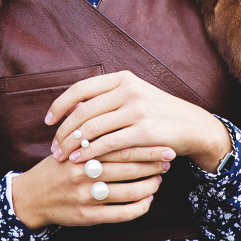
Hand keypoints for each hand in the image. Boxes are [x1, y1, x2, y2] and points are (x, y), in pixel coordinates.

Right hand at [10, 144, 173, 230]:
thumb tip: (113, 113)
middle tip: (168, 159)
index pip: (120, 145)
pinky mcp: (87, 216)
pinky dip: (139, 208)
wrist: (30, 197)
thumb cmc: (56, 167)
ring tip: (159, 179)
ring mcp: (85, 196)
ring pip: (128, 192)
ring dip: (149, 186)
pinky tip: (147, 201)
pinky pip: (120, 214)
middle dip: (152, 163)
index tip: (164, 141)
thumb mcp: (67, 144)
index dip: (145, 144)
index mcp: (81, 153)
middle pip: (127, 168)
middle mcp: (83, 173)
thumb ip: (88, 131)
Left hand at [44, 70, 231, 172]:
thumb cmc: (159, 114)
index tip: (48, 122)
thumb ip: (107, 99)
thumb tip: (72, 109)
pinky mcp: (144, 131)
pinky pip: (108, 144)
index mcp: (122, 79)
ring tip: (62, 157)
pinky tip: (81, 162)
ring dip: (73, 145)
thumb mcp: (135, 97)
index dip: (59, 106)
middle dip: (63, 132)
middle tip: (53, 148)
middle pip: (82, 111)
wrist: (193, 126)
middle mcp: (128, 90)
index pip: (80, 89)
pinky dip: (91, 154)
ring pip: (92, 129)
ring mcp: (137, 109)